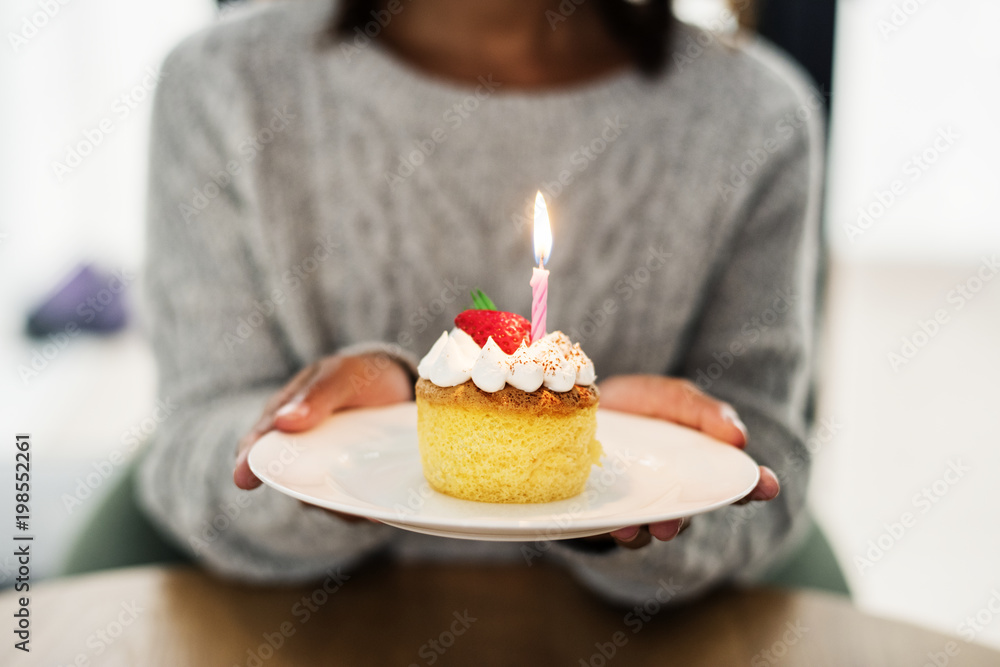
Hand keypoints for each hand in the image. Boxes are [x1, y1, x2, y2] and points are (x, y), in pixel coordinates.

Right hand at [233, 353, 413, 521]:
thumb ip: (317, 395)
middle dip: (295, 491)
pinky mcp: (351, 487)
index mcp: (284, 420)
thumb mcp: (342, 376)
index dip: (247, 463)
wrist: (399, 388)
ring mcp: (325, 472)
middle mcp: (299, 452)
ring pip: (318, 497)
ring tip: (354, 501)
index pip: (256, 446)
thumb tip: (283, 421)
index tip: (243, 478)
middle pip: (285, 480)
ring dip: (332, 504)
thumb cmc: (360, 377)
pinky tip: (375, 509)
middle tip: (309, 497)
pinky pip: (348, 505)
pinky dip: (359, 508)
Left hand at [595, 375, 779, 549]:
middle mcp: (679, 491)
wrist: (578, 411)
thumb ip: (701, 411)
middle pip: (696, 512)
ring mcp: (648, 505)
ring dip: (660, 528)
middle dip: (692, 518)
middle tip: (685, 518)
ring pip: (662, 527)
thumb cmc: (636, 405)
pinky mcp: (616, 514)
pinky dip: (625, 531)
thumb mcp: (667, 397)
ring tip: (657, 526)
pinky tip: (620, 526)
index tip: (768, 485)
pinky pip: (624, 531)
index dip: (756, 485)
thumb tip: (739, 436)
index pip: (737, 480)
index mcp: (701, 462)